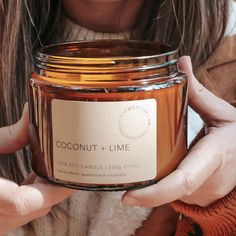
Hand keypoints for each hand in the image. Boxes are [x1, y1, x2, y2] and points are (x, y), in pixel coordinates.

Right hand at [0, 104, 74, 234]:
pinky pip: (18, 214)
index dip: (53, 192)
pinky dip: (31, 198)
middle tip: (66, 168)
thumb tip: (33, 114)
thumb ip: (9, 136)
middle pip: (35, 209)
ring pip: (28, 214)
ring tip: (50, 171)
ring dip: (44, 194)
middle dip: (55, 189)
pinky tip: (32, 180)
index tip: (70, 180)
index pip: (25, 203)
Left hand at [122, 56, 235, 207]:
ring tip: (134, 174)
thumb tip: (181, 63)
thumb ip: (198, 91)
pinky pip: (175, 194)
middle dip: (142, 189)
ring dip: (151, 187)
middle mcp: (208, 182)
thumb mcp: (222, 113)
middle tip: (120, 179)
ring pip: (169, 195)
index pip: (182, 180)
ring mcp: (204, 194)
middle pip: (168, 191)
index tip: (127, 196)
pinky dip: (161, 186)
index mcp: (214, 156)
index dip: (154, 192)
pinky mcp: (200, 198)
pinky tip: (151, 175)